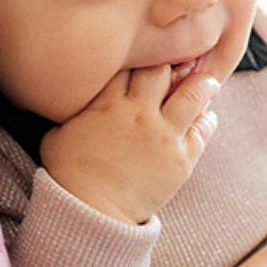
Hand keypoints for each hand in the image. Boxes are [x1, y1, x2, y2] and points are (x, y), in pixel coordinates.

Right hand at [39, 66, 220, 224]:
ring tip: (207, 82)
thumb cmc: (68, 174)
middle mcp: (138, 112)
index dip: (139, 53)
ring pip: (193, 94)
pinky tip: (205, 115)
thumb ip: (72, 111)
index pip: (130, 63)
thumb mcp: (58, 133)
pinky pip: (203, 130)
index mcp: (106, 102)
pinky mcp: (181, 159)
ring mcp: (162, 135)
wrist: (90, 213)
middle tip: (179, 60)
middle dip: (170, 61)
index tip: (145, 52)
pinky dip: (206, 119)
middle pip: (162, 68)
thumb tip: (68, 99)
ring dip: (203, 85)